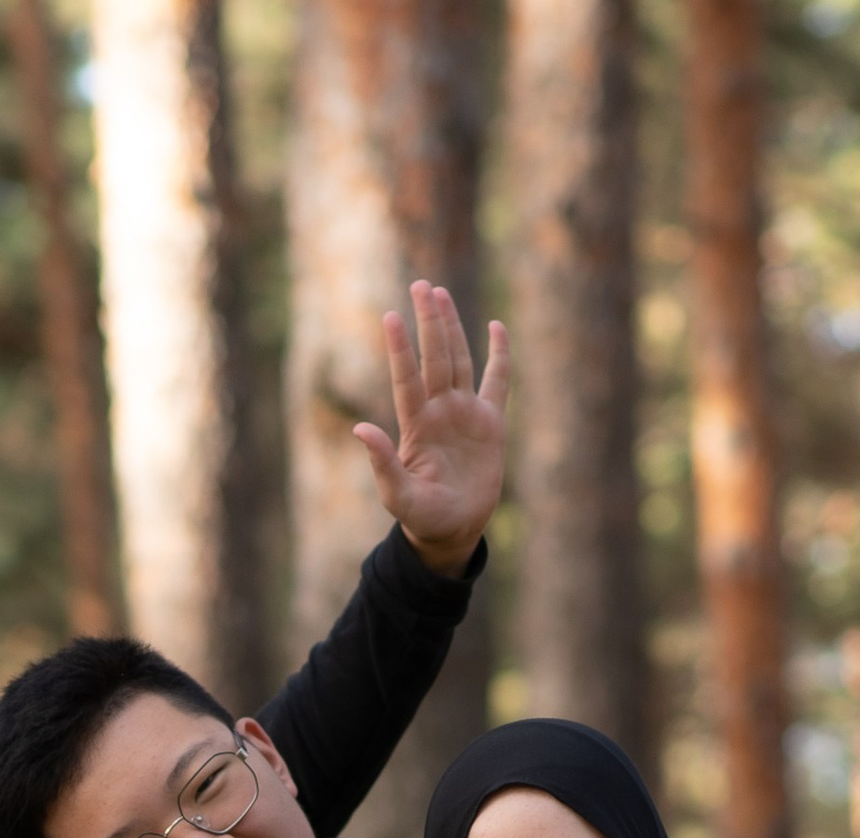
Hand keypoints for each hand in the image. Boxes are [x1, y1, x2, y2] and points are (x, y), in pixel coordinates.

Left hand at [352, 282, 509, 577]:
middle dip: (428, 322)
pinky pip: (497, 382)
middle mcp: (439, 411)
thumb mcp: (398, 495)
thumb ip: (382, 462)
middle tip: (420, 285)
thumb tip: (360, 428)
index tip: (390, 316)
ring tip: (439, 294)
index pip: (407, 378)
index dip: (400, 348)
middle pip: (434, 357)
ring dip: (450, 327)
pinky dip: (499, 355)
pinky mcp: (490, 423)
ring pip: (459, 360)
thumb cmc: (421, 518)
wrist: (451, 531)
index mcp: (417, 425)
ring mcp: (464, 414)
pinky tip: (496, 327)